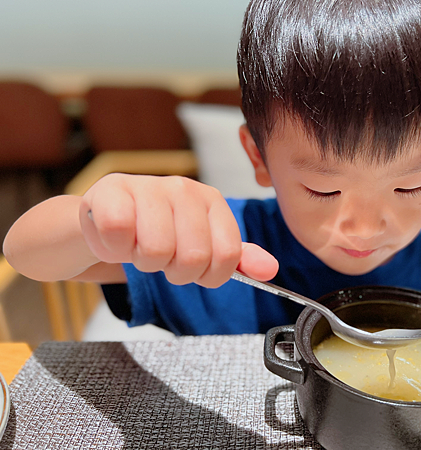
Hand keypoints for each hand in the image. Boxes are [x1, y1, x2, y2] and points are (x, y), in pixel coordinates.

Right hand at [79, 173, 277, 286]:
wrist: (105, 217)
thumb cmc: (156, 231)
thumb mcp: (202, 245)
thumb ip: (235, 258)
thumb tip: (269, 270)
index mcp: (213, 202)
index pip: (226, 257)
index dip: (206, 276)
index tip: (192, 269)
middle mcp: (186, 189)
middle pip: (192, 258)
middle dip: (171, 271)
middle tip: (160, 256)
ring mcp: (149, 187)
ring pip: (155, 250)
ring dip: (141, 261)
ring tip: (138, 244)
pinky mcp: (112, 191)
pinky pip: (120, 237)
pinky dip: (114, 249)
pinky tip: (117, 236)